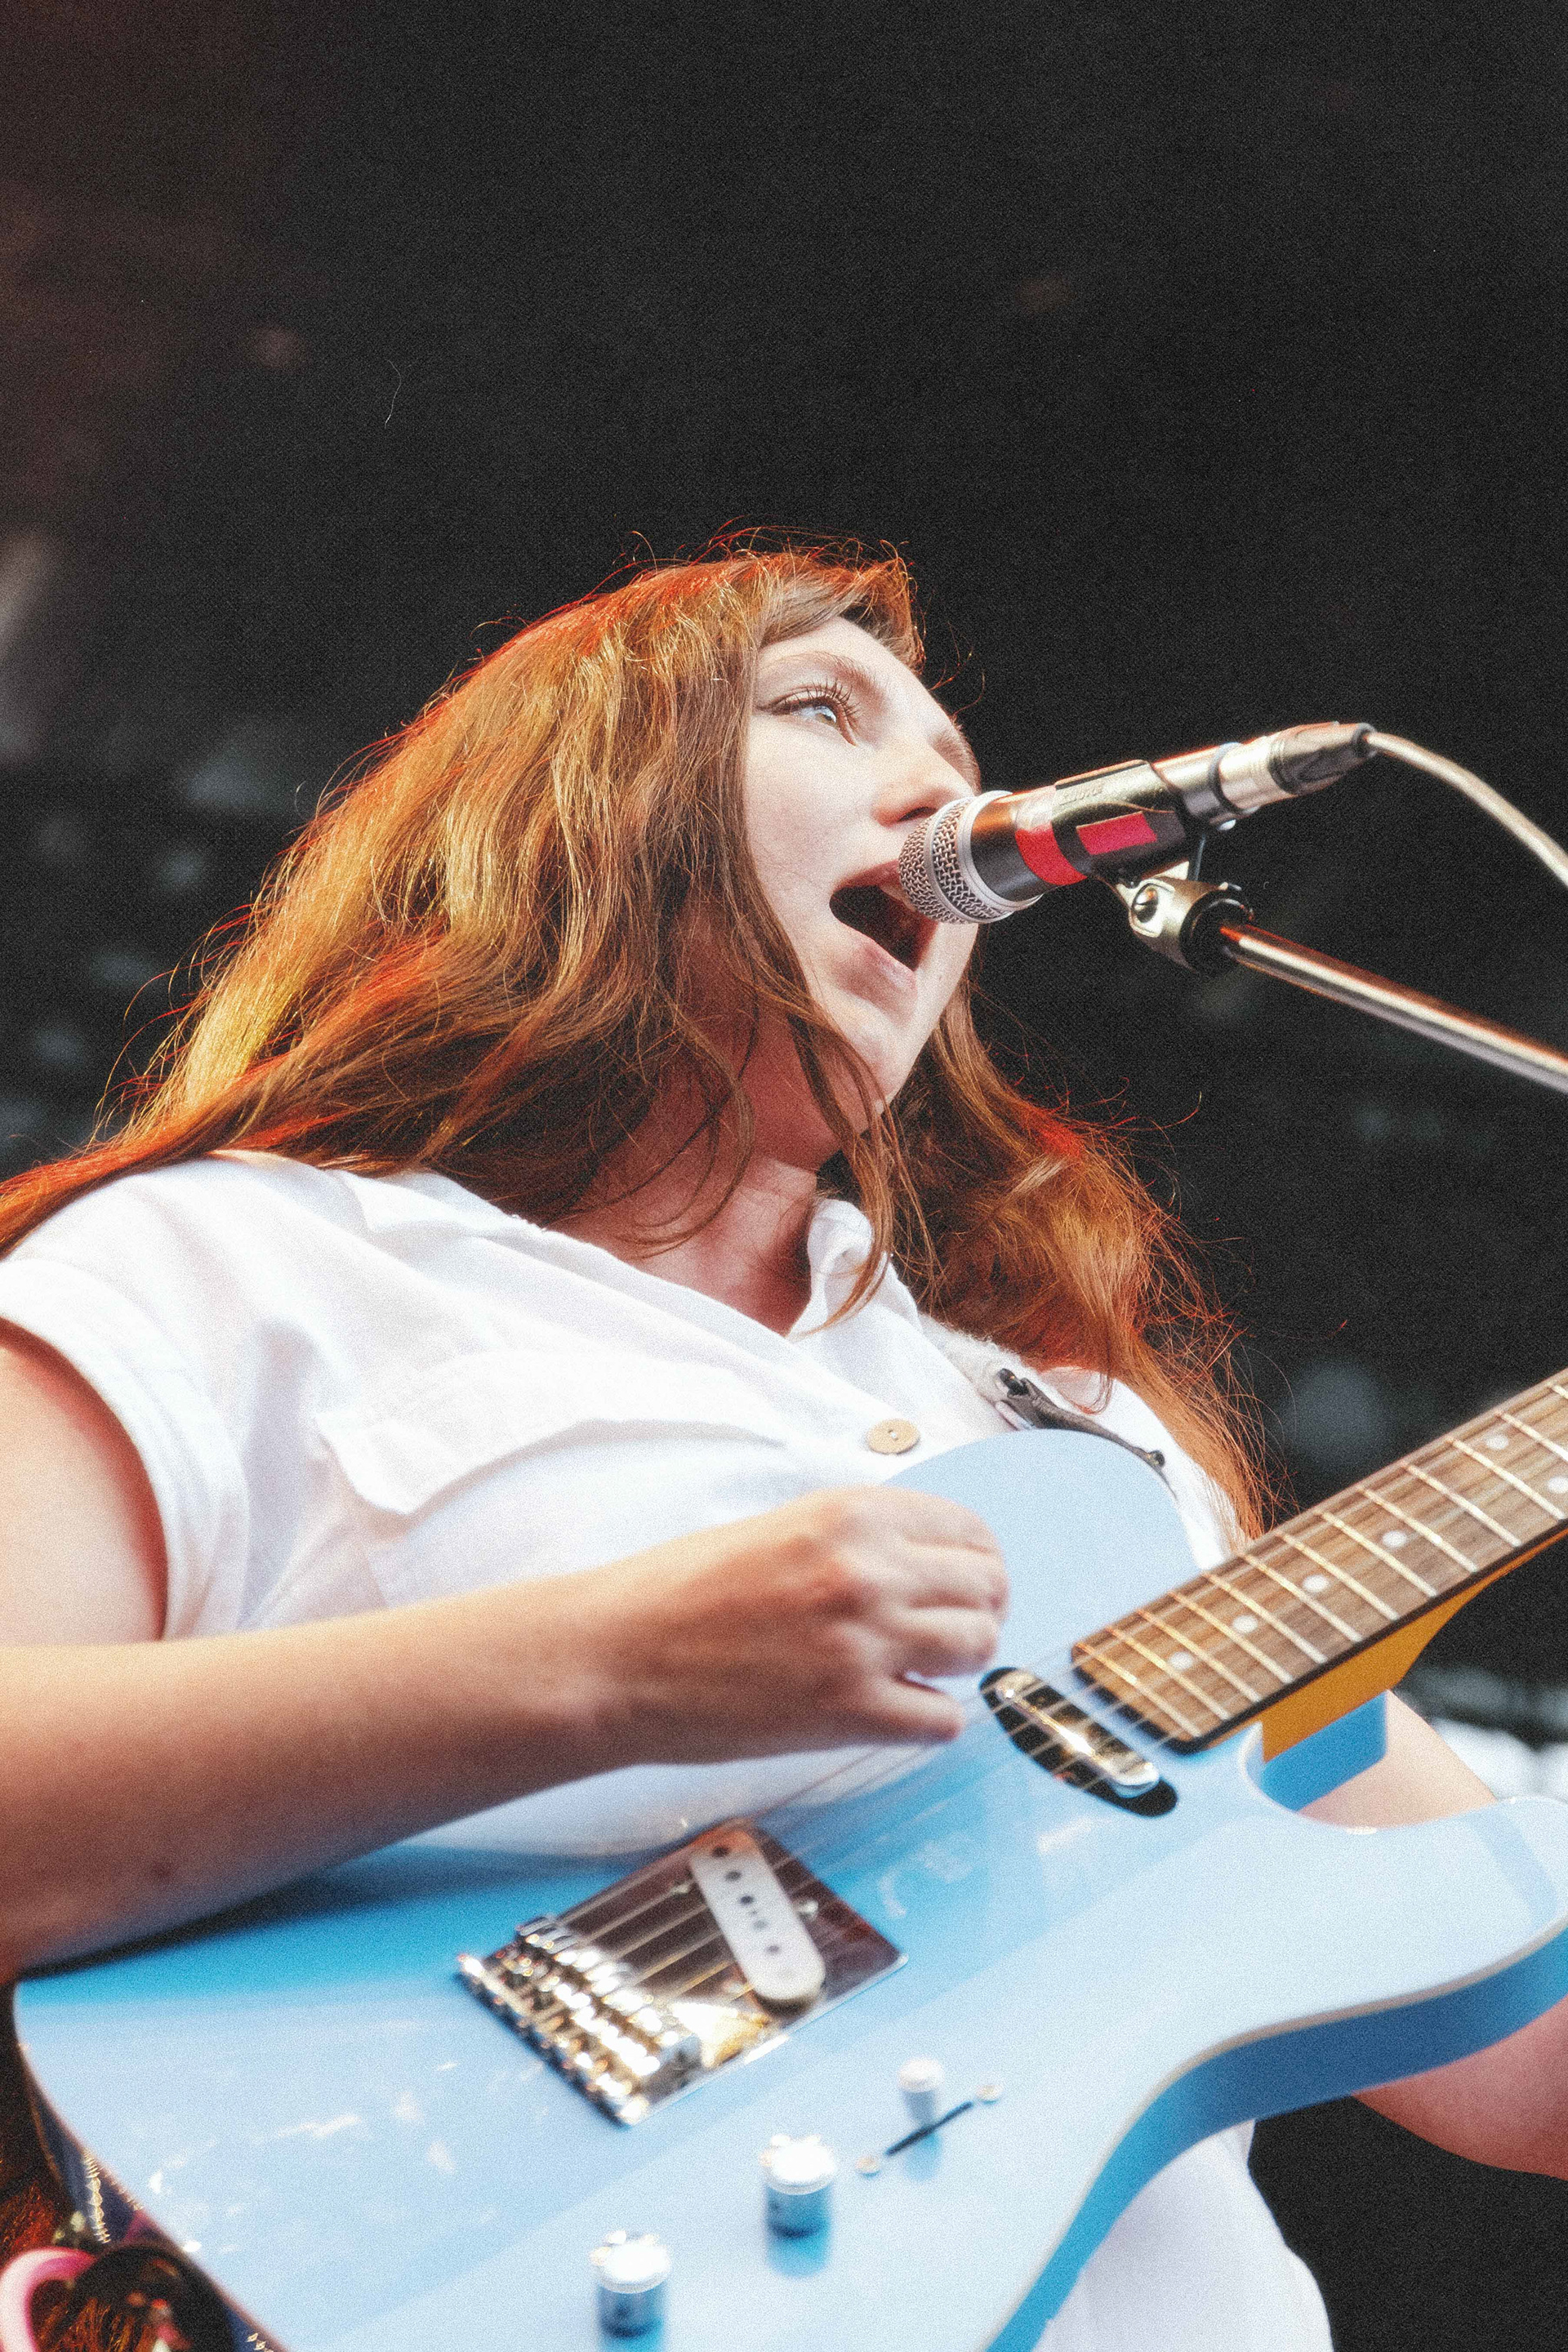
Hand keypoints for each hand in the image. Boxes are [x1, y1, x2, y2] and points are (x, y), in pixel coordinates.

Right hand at [548, 1485, 1007, 1765]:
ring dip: (955, 1666)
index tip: (961, 1588)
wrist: (616, 1657)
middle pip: (987, 1589)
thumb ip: (857, 1538)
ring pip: (978, 1649)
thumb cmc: (680, 1592)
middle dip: (976, 1613)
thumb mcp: (782, 1528)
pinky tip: (892, 1712)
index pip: (970, 1532)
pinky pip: (943, 1721)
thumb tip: (926, 1564)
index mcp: (851, 1514)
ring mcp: (862, 1641)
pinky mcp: (849, 1711)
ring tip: (915, 1672)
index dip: (975, 1565)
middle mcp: (867, 1569)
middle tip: (945, 1636)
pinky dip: (928, 1721)